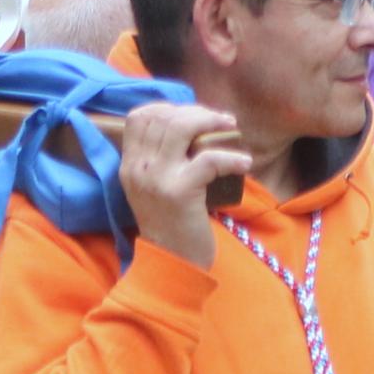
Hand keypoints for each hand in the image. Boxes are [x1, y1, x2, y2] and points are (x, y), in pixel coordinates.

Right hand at [115, 101, 254, 273]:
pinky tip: (244, 163)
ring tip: (231, 129)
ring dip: (212, 122)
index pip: (139, 116)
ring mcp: (157, 178)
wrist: (171, 266)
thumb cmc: (171, 225)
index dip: (168, 107)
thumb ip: (161, 159)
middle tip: (220, 121)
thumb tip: (192, 124)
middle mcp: (138, 168)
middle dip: (196, 112)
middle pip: (164, 116)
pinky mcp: (180, 192)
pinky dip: (231, 156)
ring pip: (182, 127)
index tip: (191, 114)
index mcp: (128, 165)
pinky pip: (209, 159)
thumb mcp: (153, 189)